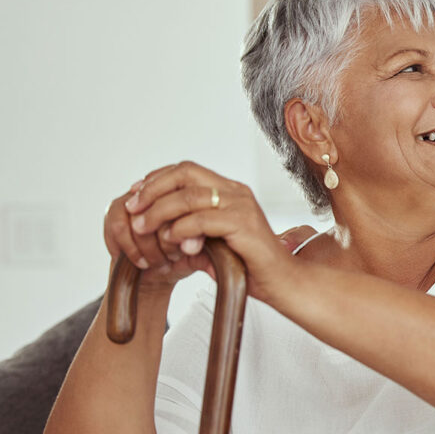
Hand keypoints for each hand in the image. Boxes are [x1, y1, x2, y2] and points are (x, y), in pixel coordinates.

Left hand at [120, 161, 295, 302]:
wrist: (282, 284)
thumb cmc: (249, 266)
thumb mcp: (213, 244)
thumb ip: (191, 231)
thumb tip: (159, 228)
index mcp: (230, 191)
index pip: (187, 170)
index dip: (157, 179)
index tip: (135, 196)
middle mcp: (237, 191)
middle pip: (185, 173)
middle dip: (152, 189)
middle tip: (132, 208)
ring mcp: (242, 206)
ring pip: (189, 195)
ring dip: (159, 211)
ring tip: (143, 228)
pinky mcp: (243, 224)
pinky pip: (202, 220)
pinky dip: (181, 229)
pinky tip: (172, 243)